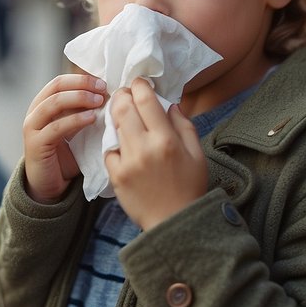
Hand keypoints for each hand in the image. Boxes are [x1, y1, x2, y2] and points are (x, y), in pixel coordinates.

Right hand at [22, 73, 107, 202]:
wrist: (50, 185)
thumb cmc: (66, 155)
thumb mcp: (76, 127)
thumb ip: (84, 111)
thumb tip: (108, 94)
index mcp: (43, 103)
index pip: (61, 81)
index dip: (82, 78)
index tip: (103, 82)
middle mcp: (35, 111)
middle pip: (56, 86)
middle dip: (82, 84)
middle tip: (103, 88)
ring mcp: (32, 127)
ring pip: (54, 102)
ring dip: (79, 98)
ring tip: (99, 101)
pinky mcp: (36, 144)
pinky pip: (56, 127)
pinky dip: (75, 119)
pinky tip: (91, 118)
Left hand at [104, 78, 206, 229]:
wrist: (174, 223)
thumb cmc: (189, 186)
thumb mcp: (197, 154)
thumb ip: (184, 125)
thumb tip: (169, 104)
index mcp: (166, 139)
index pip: (145, 100)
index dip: (139, 85)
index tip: (138, 83)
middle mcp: (144, 148)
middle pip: (123, 108)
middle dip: (121, 95)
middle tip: (124, 94)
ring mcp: (127, 162)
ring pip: (113, 126)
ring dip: (116, 117)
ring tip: (123, 117)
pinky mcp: (115, 175)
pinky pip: (108, 150)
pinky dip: (114, 145)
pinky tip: (122, 146)